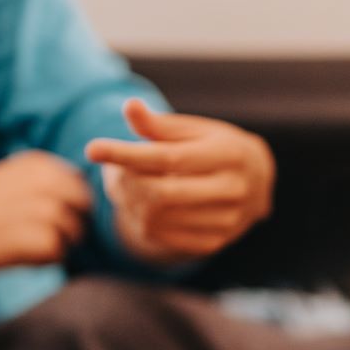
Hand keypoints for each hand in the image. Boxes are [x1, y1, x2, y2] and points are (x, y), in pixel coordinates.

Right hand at [0, 150, 91, 273]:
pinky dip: (42, 261)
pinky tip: (16, 256)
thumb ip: (39, 182)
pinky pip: (60, 254)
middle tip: (37, 237)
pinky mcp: (43, 239)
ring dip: (54, 245)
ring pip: (75, 234)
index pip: (79, 185)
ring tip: (20, 246)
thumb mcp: (5, 180)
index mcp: (39, 163)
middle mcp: (48, 181)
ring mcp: (47, 210)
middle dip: (70, 225)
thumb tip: (77, 196)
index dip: (67, 206)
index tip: (39, 218)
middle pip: (84, 208)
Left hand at [84, 99, 274, 264]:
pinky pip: (162, 238)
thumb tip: (129, 107)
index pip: (169, 158)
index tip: (92, 149)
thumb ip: (159, 125)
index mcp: (228, 154)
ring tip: (129, 185)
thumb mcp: (194, 130)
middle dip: (127, 182)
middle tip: (112, 171)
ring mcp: (226, 221)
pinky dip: (143, 221)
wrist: (256, 183)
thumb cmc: (216, 147)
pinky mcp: (214, 243)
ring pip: (157, 219)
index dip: (128, 154)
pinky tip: (144, 205)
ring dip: (129, 203)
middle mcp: (232, 190)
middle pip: (160, 193)